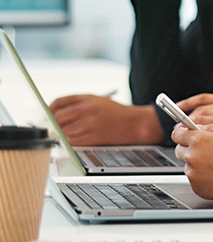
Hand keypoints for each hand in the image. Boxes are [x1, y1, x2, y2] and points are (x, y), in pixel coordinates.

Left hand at [49, 96, 163, 144]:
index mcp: (88, 98)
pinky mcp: (94, 137)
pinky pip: (72, 141)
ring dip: (60, 135)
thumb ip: (78, 105)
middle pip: (58, 116)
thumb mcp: (98, 101)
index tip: (47, 115)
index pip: (60, 101)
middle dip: (51, 124)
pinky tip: (71, 141)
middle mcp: (88, 109)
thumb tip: (56, 113)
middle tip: (50, 128)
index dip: (49, 109)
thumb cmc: (117, 113)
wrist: (135, 123)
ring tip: (63, 135)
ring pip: (64, 131)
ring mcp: (90, 123)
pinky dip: (68, 142)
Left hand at [172, 119, 212, 209]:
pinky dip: (203, 176)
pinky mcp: (199, 190)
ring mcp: (195, 176)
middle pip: (179, 150)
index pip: (177, 134)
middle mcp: (193, 158)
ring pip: (188, 166)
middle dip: (189, 147)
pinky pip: (195, 179)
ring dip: (197, 162)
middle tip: (206, 147)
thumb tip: (201, 128)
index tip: (185, 133)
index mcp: (200, 140)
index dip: (182, 131)